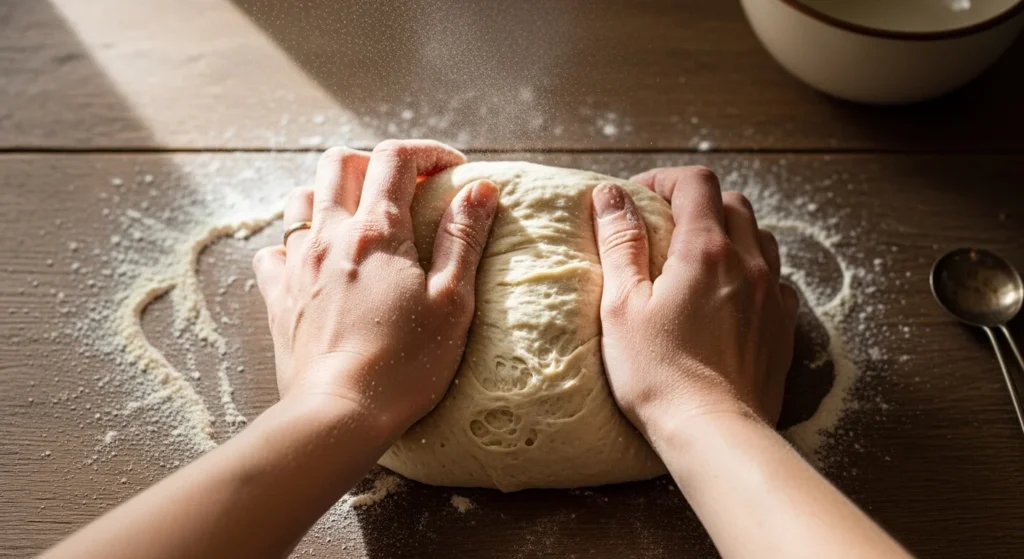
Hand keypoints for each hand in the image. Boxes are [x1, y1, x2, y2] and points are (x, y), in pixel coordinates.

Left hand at [252, 140, 498, 438]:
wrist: (338, 415)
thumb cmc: (405, 364)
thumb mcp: (451, 301)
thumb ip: (463, 237)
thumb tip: (478, 189)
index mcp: (377, 232)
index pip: (395, 158)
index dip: (428, 152)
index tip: (453, 171)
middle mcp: (329, 236)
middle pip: (339, 163)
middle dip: (376, 163)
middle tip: (408, 191)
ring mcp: (297, 265)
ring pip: (302, 198)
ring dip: (333, 194)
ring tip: (362, 219)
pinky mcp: (277, 297)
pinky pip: (274, 250)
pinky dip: (296, 242)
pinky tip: (317, 261)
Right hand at [590, 166, 798, 437]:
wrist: (713, 432)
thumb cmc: (658, 373)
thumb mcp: (622, 306)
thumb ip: (619, 243)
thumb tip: (610, 195)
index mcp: (704, 250)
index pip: (695, 183)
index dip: (664, 180)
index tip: (638, 200)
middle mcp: (747, 262)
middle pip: (732, 203)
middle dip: (696, 203)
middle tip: (661, 228)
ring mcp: (770, 294)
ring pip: (760, 236)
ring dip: (729, 233)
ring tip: (695, 258)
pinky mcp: (782, 326)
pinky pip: (774, 278)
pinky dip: (751, 271)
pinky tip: (728, 294)